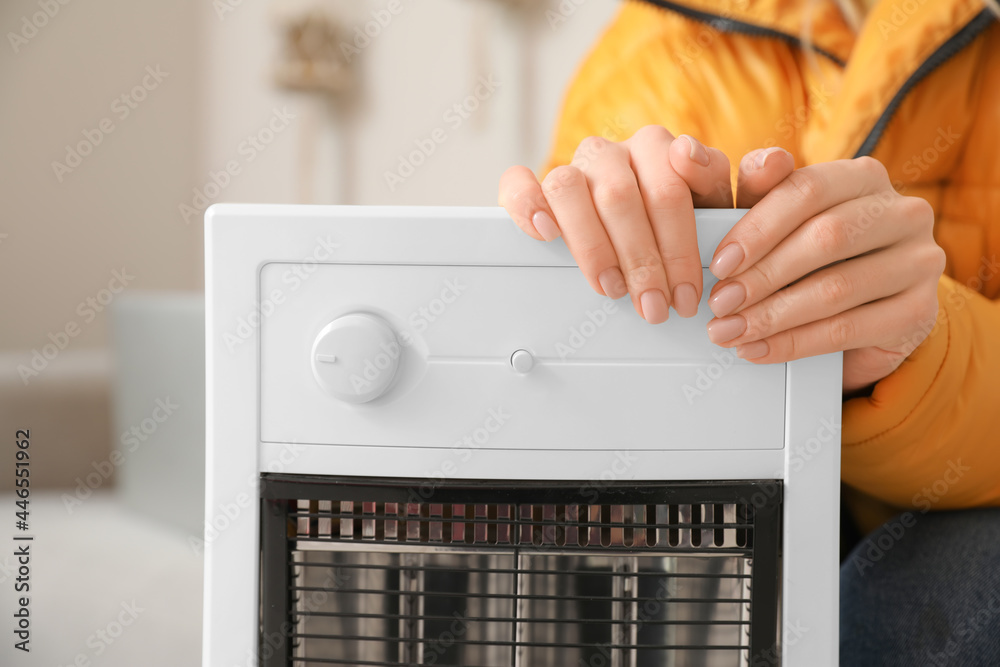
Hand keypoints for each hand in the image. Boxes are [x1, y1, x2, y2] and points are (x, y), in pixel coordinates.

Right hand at [498, 126, 793, 321]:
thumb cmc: (684, 228)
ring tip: (612, 289)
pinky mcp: (539, 186)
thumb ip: (754, 192)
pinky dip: (527, 205)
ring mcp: (578, 168)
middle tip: (656, 307)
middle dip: (643, 259)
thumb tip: (771, 162)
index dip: (681, 243)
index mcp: (666, 151)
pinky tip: (544, 233)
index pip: (675, 179)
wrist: (642, 229)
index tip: (689, 292)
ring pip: (572, 187)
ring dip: (593, 246)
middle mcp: (620, 153)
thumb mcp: (726, 217)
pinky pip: (521, 184)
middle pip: (624, 194)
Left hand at [704, 156, 945, 393]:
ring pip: (836, 288)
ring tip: (731, 330)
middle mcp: (903, 212)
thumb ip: (763, 190)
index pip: (807, 190)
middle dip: (763, 275)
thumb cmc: (813, 257)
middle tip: (720, 302)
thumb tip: (762, 161)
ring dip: (772, 315)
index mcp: (864, 177)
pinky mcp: (921, 312)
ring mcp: (920, 262)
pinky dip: (795, 343)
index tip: (719, 263)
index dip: (757, 228)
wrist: (864, 316)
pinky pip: (848, 329)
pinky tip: (758, 349)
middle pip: (826, 238)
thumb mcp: (781, 221)